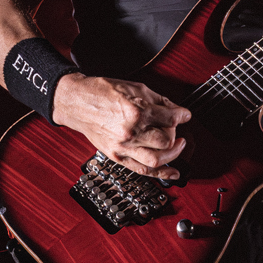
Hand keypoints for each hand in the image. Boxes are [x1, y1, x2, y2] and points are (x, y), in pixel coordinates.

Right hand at [52, 74, 189, 179]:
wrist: (78, 103)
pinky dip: (161, 174)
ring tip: (178, 146)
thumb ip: (159, 100)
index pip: (170, 118)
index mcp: (136, 111)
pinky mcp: (117, 157)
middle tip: (175, 128)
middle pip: (166, 140)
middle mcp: (131, 132)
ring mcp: (123, 147)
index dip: (183, 115)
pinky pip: (143, 170)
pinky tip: (173, 174)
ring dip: (173, 154)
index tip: (185, 115)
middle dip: (175, 134)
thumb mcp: (135, 88)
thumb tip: (176, 110)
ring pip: (157, 159)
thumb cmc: (102, 93)